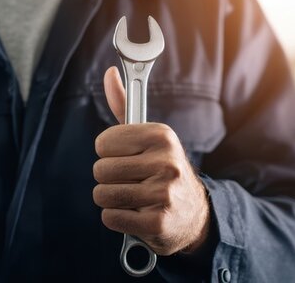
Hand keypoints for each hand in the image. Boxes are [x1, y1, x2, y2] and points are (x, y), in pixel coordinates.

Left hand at [92, 67, 210, 255]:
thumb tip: (109, 73)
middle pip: (100, 170)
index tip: (127, 157)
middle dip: (109, 178)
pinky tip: (137, 213)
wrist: (195, 215)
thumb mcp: (150, 137)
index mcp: (161, 136)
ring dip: (111, 199)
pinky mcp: (157, 222)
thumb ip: (124, 106)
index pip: (102, 142)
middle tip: (131, 181)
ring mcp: (163, 194)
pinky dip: (117, 218)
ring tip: (133, 197)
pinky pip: (110, 217)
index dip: (108, 153)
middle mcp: (166, 162)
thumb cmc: (164, 171)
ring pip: (102, 194)